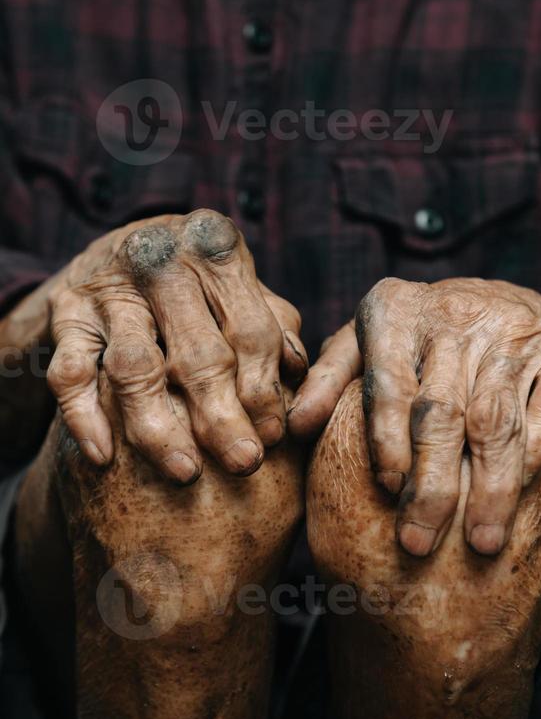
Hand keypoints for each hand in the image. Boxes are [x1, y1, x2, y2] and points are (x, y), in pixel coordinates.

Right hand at [47, 209, 306, 482]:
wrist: (110, 252)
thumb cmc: (196, 282)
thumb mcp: (238, 287)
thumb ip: (274, 327)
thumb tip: (298, 379)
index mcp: (213, 246)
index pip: (249, 329)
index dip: (264, 389)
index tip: (273, 438)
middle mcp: (159, 258)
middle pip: (198, 353)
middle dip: (223, 418)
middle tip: (244, 464)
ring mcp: (106, 286)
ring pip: (134, 367)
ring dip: (159, 427)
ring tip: (185, 472)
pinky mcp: (65, 313)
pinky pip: (70, 372)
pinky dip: (84, 417)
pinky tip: (103, 457)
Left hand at [289, 278, 540, 555]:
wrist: (506, 300)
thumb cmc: (417, 335)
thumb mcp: (365, 342)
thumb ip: (327, 380)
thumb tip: (293, 427)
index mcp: (396, 311)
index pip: (389, 383)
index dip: (387, 439)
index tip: (386, 489)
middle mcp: (452, 316)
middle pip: (443, 410)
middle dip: (433, 483)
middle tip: (419, 543)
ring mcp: (509, 333)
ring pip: (496, 418)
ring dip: (490, 486)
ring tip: (480, 543)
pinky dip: (534, 454)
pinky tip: (519, 496)